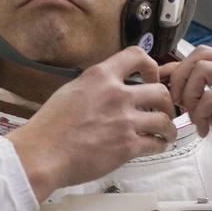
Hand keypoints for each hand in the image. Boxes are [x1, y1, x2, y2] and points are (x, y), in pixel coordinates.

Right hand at [7, 47, 175, 199]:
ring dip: (169, 127)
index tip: (152, 79)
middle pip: (161, 91)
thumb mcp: (70, 91)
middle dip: (167, 103)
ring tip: (166, 133)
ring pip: (164, 119)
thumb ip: (95, 86)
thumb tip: (108, 88)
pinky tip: (157, 146)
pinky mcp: (127, 146)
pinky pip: (156, 143)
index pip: (137, 56)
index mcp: (100, 76)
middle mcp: (117, 94)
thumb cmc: (49, 126)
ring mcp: (124, 121)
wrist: (42, 154)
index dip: (152, 67)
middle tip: (163, 112)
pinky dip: (160, 145)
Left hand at [160, 45, 211, 200]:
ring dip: (189, 94)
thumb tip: (181, 94)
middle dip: (180, 77)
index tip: (171, 90)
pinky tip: (206, 130)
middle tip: (179, 102)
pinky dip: (201, 114)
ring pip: (203, 68)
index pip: (205, 55)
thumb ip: (209, 101)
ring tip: (194, 116)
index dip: (181, 71)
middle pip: (201, 53)